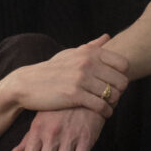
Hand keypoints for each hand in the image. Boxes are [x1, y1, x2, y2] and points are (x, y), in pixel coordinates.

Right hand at [5, 35, 129, 118]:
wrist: (26, 84)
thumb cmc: (51, 70)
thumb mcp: (70, 54)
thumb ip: (91, 47)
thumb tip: (107, 36)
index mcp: (89, 53)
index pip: (123, 64)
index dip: (122, 76)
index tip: (114, 83)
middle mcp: (87, 63)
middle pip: (121, 81)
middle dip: (119, 92)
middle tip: (111, 97)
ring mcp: (81, 79)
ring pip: (113, 95)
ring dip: (113, 103)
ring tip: (107, 106)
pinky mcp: (74, 95)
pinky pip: (101, 105)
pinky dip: (105, 112)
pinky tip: (103, 113)